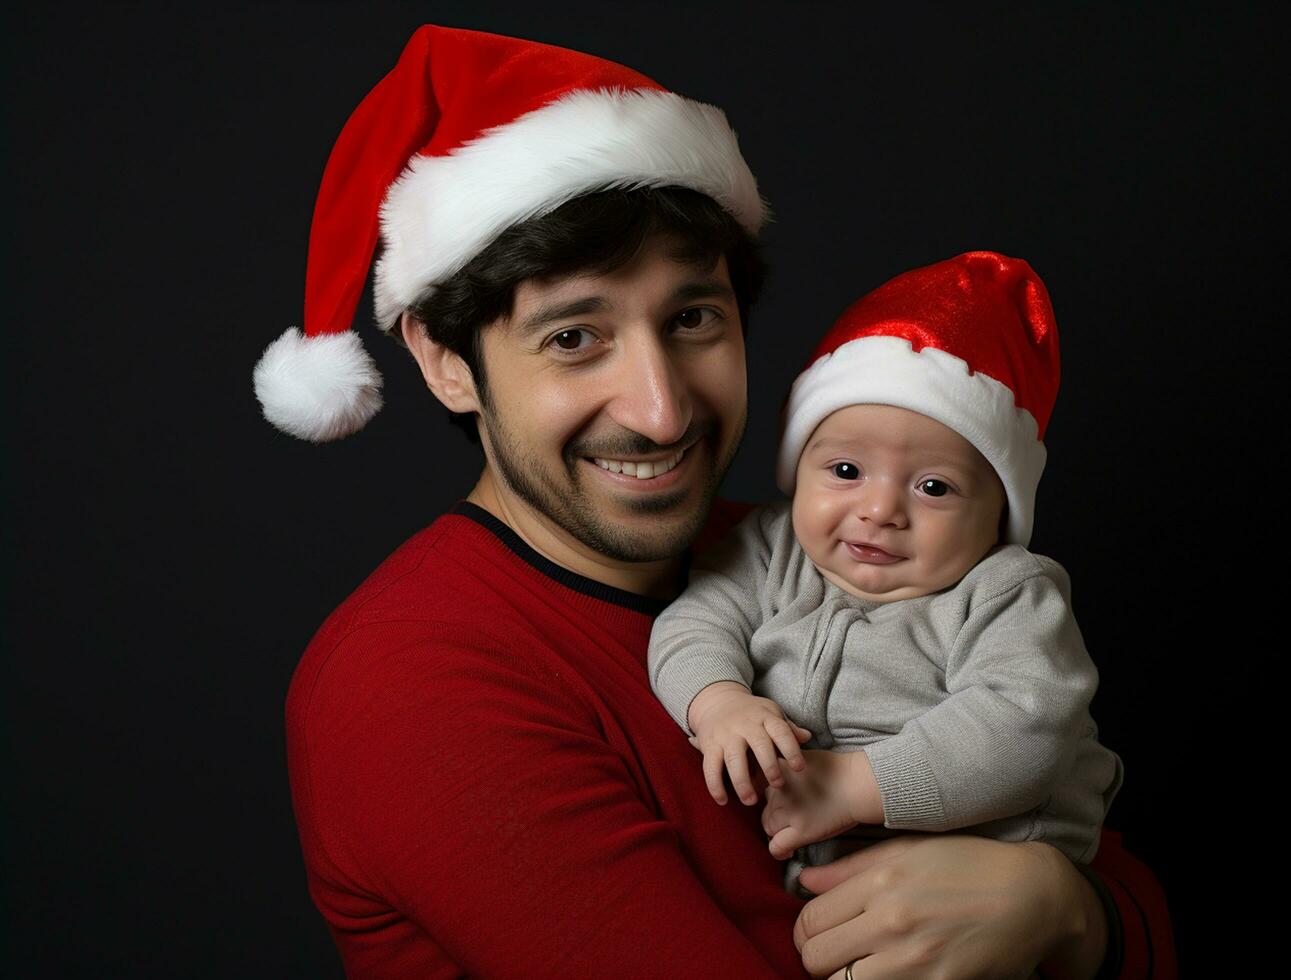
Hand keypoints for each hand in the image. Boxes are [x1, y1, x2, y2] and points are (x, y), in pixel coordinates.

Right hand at [687, 681, 812, 805]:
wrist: (717, 701)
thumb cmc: (751, 713)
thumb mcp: (771, 713)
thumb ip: (788, 728)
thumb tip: (807, 737)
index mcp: (764, 717)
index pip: (780, 731)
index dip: (791, 749)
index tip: (799, 768)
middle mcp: (745, 725)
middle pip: (759, 745)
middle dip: (769, 766)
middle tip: (777, 785)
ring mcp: (725, 735)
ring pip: (733, 759)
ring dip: (742, 782)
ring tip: (751, 801)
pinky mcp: (709, 746)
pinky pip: (710, 767)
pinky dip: (715, 785)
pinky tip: (723, 801)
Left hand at [762, 749, 882, 858]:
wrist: (857, 783)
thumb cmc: (838, 769)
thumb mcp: (804, 757)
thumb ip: (787, 766)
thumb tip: (778, 772)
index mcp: (779, 771)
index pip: (764, 790)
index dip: (773, 800)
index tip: (782, 806)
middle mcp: (778, 791)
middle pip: (766, 810)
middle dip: (775, 816)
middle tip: (792, 821)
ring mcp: (788, 811)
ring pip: (770, 828)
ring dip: (779, 832)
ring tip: (793, 834)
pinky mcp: (800, 830)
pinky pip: (777, 847)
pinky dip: (780, 852)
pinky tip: (788, 853)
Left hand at [792, 835, 1106, 979]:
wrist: (1033, 895)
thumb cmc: (969, 865)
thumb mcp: (907, 850)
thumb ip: (850, 868)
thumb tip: (804, 881)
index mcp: (879, 882)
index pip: (809, 921)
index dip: (806, 931)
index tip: (818, 932)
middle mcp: (891, 921)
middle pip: (816, 958)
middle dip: (818, 958)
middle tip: (835, 954)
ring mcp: (914, 959)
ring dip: (843, 978)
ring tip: (859, 967)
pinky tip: (888, 974)